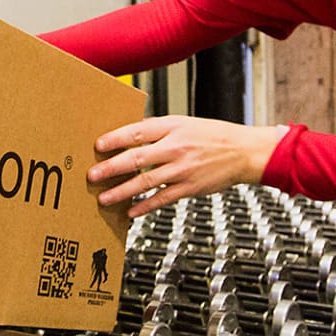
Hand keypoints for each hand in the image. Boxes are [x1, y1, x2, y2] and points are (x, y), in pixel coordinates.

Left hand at [87, 115, 289, 218]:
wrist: (243, 152)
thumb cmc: (213, 135)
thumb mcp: (185, 123)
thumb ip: (158, 129)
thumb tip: (130, 133)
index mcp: (173, 127)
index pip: (137, 131)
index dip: (115, 138)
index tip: (97, 145)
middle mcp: (176, 147)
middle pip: (137, 158)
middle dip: (111, 168)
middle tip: (92, 175)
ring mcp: (182, 169)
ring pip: (145, 182)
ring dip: (122, 191)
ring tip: (104, 198)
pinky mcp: (189, 188)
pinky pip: (162, 199)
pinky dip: (144, 207)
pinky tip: (130, 212)